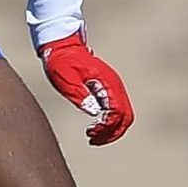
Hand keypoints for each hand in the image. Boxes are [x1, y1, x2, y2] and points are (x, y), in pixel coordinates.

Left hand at [38, 31, 132, 145]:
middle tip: (92, 140)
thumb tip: (94, 112)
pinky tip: (96, 129)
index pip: (117, 111)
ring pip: (124, 116)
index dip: (106, 127)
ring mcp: (113, 88)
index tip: (90, 132)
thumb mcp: (65, 78)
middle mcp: (114, 86)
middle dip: (112, 133)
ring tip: (93, 138)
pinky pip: (117, 111)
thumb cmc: (62, 61)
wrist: (63, 46)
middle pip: (125, 117)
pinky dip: (110, 124)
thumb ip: (79, 94)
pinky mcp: (109, 90)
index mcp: (106, 82)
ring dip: (112, 131)